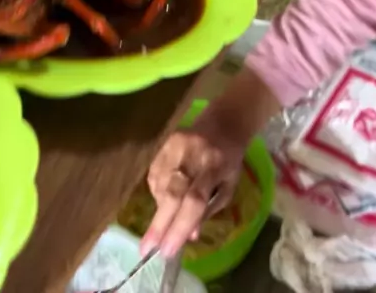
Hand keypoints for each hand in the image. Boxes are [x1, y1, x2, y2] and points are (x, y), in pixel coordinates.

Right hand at [142, 116, 243, 258]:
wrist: (222, 123)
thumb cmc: (228, 161)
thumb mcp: (228, 187)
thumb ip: (209, 210)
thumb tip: (188, 236)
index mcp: (214, 166)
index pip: (195, 200)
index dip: (180, 226)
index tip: (168, 251)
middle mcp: (192, 154)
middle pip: (172, 193)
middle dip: (160, 224)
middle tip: (147, 249)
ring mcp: (174, 145)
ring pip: (160, 186)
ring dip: (162, 209)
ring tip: (168, 215)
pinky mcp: (162, 142)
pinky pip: (153, 176)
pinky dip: (158, 192)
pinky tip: (166, 195)